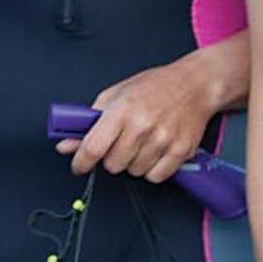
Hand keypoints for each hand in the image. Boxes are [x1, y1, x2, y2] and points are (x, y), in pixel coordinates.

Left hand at [58, 57, 218, 182]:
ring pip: (134, 172)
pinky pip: (156, 177)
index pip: (93, 147)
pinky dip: (152, 169)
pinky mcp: (181, 151)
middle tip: (120, 143)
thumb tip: (67, 145)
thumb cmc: (154, 86)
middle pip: (113, 165)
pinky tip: (155, 151)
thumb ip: (89, 121)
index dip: (81, 162)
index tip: (79, 165)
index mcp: (122, 110)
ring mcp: (163, 140)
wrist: (195, 84)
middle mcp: (142, 126)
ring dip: (133, 163)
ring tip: (141, 143)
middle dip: (111, 158)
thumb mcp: (116, 94)